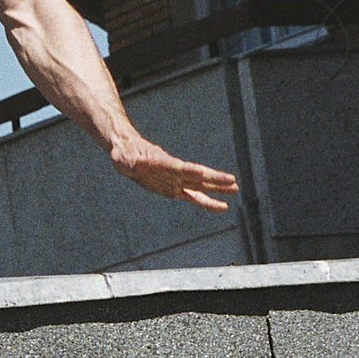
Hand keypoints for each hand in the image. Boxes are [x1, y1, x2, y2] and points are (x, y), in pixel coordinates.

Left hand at [110, 137, 239, 212]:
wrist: (128, 152)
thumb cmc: (124, 154)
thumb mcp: (122, 158)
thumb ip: (128, 162)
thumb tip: (130, 164)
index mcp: (161, 162)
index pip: (178, 167)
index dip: (189, 171)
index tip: (203, 172)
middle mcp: (173, 171)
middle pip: (197, 176)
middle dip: (214, 180)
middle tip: (233, 182)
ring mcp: (175, 180)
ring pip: (199, 185)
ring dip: (216, 189)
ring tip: (235, 189)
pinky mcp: (173, 189)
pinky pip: (192, 196)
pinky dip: (205, 201)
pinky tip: (219, 206)